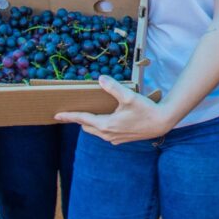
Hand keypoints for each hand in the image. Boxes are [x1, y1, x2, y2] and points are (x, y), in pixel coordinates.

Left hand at [55, 75, 174, 143]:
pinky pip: (105, 134)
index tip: (57, 115)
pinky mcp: (121, 140)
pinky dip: (100, 127)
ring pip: (96, 132)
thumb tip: (101, 78)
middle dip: (78, 120)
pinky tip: (105, 120)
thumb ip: (113, 87)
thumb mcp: (129, 96)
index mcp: (106, 124)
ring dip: (89, 124)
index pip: (82, 119)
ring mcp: (114, 139)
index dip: (69, 116)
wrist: (161, 123)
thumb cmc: (146, 109)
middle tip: (70, 112)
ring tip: (86, 115)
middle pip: (86, 127)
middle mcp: (108, 134)